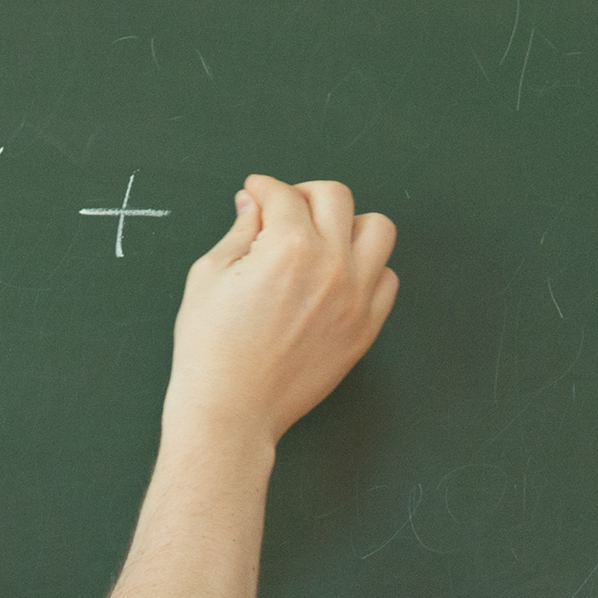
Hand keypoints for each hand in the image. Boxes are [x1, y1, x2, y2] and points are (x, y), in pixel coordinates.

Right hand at [165, 176, 399, 445]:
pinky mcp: (365, 329)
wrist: (233, 410)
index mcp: (290, 247)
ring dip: (349, 225)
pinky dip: (367, 268)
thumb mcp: (210, 275)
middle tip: (285, 210)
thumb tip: (254, 203)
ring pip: (378, 230)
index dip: (262, 188)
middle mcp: (332, 266)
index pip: (284, 194)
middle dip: (305, 195)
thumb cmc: (211, 348)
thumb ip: (240, 230)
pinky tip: (338, 276)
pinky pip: (387, 280)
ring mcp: (355, 298)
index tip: (256, 193)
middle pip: (336, 198)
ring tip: (321, 239)